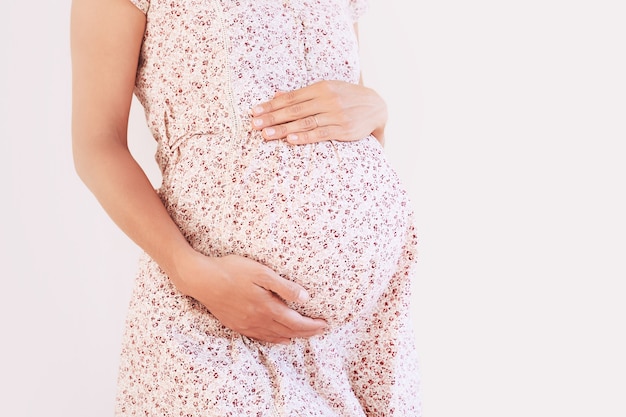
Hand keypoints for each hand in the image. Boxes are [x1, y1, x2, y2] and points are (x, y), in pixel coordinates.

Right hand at [173, 252, 327, 343]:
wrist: (201, 279)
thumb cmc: (232, 270)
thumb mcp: (261, 272)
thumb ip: (284, 286)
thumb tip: (306, 298)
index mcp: (267, 307)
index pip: (296, 322)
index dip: (312, 326)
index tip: (325, 325)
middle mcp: (258, 320)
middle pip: (288, 332)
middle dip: (307, 332)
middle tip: (321, 330)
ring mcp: (246, 325)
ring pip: (275, 337)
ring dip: (292, 337)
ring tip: (305, 335)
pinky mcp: (236, 325)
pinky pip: (260, 337)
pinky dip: (274, 339)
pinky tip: (279, 339)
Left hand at [251, 80, 386, 145]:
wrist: (377, 106)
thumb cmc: (347, 98)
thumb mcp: (327, 90)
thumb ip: (302, 94)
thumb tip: (277, 95)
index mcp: (321, 88)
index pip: (291, 97)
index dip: (272, 105)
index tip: (255, 111)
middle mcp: (327, 99)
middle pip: (294, 110)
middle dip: (272, 118)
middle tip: (255, 125)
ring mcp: (335, 114)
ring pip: (304, 122)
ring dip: (283, 129)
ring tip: (266, 135)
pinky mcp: (343, 129)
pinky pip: (321, 133)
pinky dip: (305, 137)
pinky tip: (291, 140)